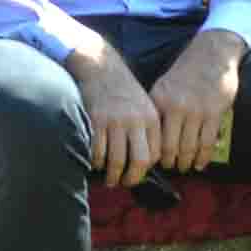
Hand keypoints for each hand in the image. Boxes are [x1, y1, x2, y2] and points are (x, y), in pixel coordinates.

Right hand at [68, 35, 161, 187]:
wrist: (101, 67)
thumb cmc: (122, 91)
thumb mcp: (143, 105)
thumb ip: (147, 129)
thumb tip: (146, 161)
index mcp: (151, 118)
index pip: (155, 154)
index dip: (146, 169)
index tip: (137, 174)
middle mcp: (136, 121)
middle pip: (140, 161)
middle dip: (132, 178)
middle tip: (125, 183)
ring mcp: (115, 121)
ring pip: (117, 161)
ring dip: (112, 176)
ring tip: (110, 179)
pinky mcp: (97, 121)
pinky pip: (98, 152)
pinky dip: (96, 163)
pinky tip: (95, 163)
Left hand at [147, 29, 244, 174]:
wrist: (212, 54)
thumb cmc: (186, 73)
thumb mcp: (164, 86)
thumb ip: (157, 109)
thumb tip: (148, 137)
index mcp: (159, 100)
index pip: (152, 135)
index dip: (153, 153)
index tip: (154, 162)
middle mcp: (176, 106)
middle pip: (170, 146)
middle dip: (170, 162)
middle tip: (171, 168)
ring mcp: (196, 110)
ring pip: (189, 148)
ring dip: (187, 162)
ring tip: (185, 167)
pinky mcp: (214, 113)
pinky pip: (207, 143)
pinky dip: (203, 157)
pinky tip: (200, 163)